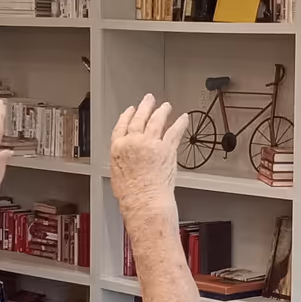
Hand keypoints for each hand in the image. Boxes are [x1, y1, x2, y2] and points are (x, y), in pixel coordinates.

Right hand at [110, 95, 187, 220]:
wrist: (144, 202)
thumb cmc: (131, 195)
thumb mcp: (117, 174)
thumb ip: (123, 160)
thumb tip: (127, 159)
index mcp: (118, 148)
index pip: (121, 126)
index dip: (127, 116)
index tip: (130, 110)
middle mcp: (133, 142)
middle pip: (139, 118)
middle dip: (145, 107)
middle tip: (149, 99)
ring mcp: (151, 143)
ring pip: (157, 121)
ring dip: (162, 111)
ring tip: (166, 106)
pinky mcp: (167, 148)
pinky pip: (174, 131)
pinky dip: (180, 123)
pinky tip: (183, 118)